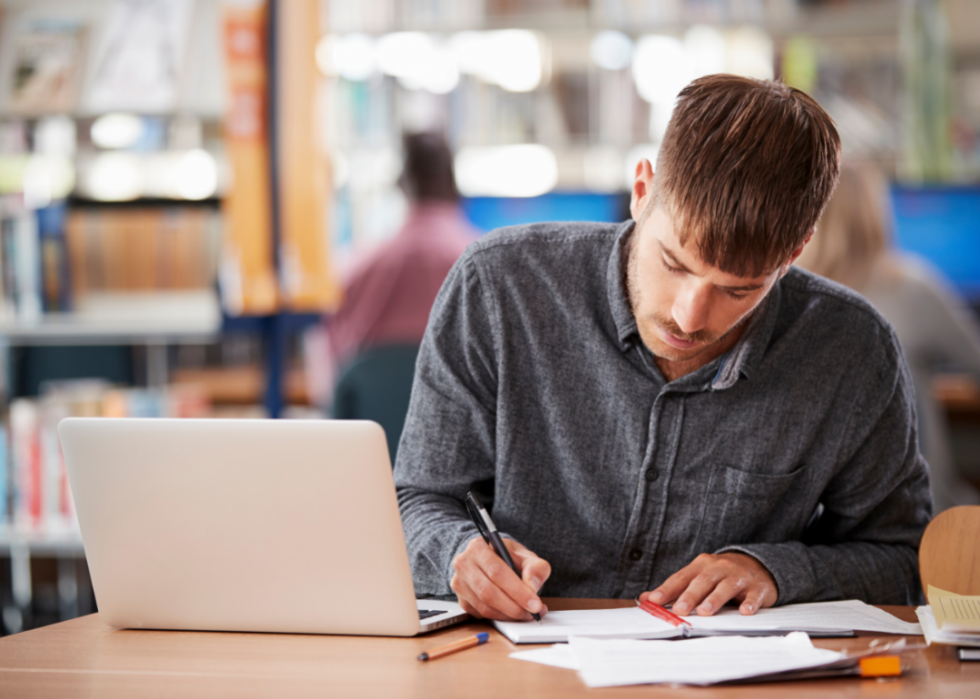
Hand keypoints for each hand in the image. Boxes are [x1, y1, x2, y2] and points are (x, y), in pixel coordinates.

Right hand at [451, 536, 550, 620]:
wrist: (491, 559)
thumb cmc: (507, 556)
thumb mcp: (525, 555)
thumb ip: (535, 567)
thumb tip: (533, 586)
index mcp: (478, 547)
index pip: (497, 572)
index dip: (517, 590)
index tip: (534, 603)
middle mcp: (464, 564)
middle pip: (488, 592)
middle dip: (514, 606)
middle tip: (533, 612)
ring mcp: (460, 584)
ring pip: (485, 607)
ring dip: (509, 614)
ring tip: (527, 613)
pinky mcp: (462, 600)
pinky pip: (482, 614)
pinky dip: (501, 617)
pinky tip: (513, 613)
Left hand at [639, 552, 776, 615]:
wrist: (757, 566)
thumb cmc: (720, 575)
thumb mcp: (697, 577)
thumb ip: (674, 588)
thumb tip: (646, 598)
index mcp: (701, 566)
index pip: (681, 577)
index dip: (667, 589)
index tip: (654, 601)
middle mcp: (719, 568)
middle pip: (702, 581)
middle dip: (690, 596)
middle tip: (680, 610)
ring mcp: (738, 576)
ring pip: (725, 587)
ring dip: (715, 599)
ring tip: (705, 612)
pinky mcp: (757, 587)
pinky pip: (753, 595)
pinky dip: (749, 603)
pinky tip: (745, 612)